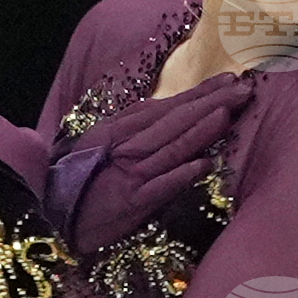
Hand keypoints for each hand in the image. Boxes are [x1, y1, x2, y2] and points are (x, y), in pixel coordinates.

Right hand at [43, 71, 252, 252]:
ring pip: (170, 147)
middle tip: (245, 89)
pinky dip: (181, 174)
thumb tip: (170, 119)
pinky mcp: (131, 203)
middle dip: (210, 103)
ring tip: (229, 114)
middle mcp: (125, 145)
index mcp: (120, 128)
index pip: (166, 106)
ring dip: (200, 130)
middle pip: (174, 120)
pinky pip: (160, 186)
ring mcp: (130, 174)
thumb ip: (135, 134)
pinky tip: (204, 164)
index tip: (229, 80)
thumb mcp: (105, 149)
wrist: (52, 218)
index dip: (199, 93)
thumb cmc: (81, 184)